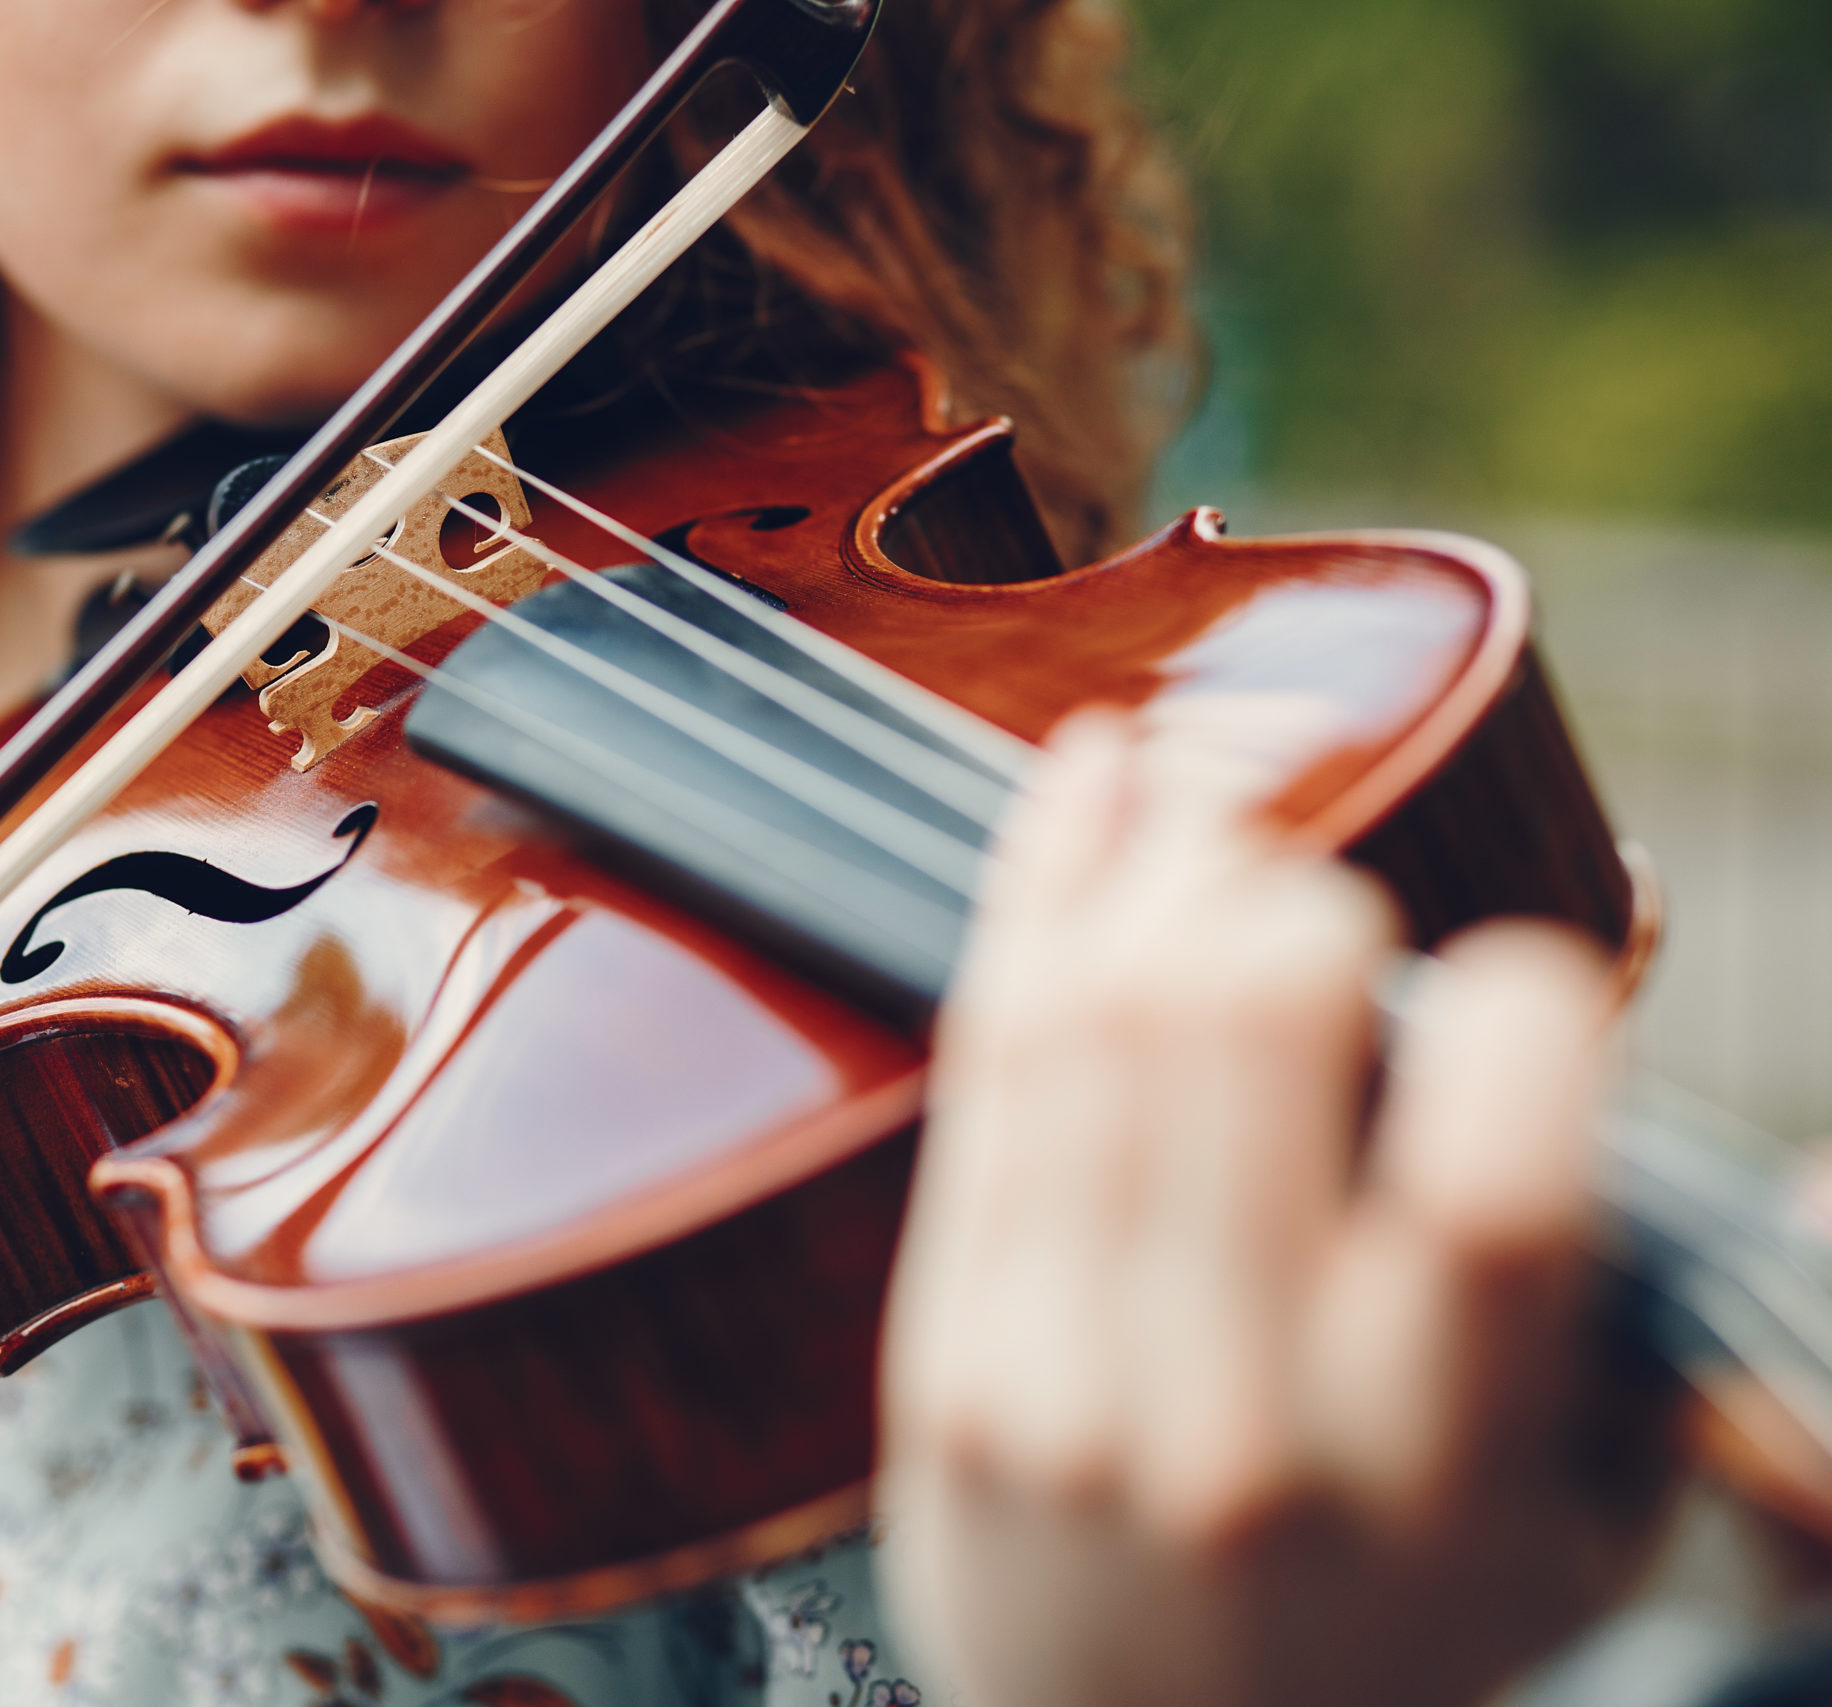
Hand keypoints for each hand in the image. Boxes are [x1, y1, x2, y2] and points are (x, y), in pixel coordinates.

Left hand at [877, 711, 1680, 1706]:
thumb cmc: (1401, 1618)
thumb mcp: (1577, 1519)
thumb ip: (1623, 1318)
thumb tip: (1726, 1112)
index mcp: (1436, 1460)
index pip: (1492, 1180)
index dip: (1522, 1014)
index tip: (1518, 981)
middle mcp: (1242, 1412)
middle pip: (1252, 1030)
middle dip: (1305, 892)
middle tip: (1331, 883)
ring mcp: (1065, 1377)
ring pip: (1102, 1016)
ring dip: (1168, 855)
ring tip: (1221, 774)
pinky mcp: (944, 1349)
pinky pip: (987, 1068)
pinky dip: (1040, 897)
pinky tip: (1094, 781)